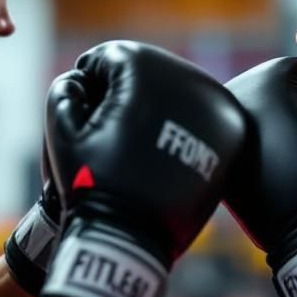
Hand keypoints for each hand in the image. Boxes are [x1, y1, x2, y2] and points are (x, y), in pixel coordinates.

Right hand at [41, 40, 245, 296]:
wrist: (132, 238)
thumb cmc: (91, 183)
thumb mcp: (62, 131)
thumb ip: (67, 87)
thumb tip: (86, 75)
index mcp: (144, 69)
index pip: (110, 58)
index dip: (90, 87)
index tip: (88, 120)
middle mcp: (188, 78)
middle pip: (148, 70)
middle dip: (126, 95)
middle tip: (113, 136)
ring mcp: (216, 104)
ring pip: (176, 91)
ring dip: (157, 108)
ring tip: (139, 147)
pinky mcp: (234, 131)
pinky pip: (201, 116)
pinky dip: (183, 127)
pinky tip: (164, 153)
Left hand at [225, 57, 296, 296]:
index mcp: (271, 80)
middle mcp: (237, 92)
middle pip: (275, 87)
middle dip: (294, 110)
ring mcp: (220, 120)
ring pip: (257, 109)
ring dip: (274, 125)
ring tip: (287, 159)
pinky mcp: (214, 144)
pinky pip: (242, 132)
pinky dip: (256, 144)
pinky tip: (270, 168)